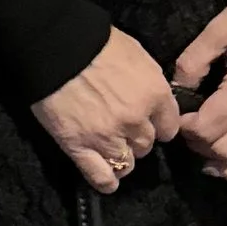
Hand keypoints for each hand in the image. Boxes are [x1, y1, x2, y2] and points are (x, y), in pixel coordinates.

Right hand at [32, 27, 181, 193]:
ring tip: (112, 149)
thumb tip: (153, 97)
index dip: (159, 125)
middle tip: (123, 128)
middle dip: (137, 138)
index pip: (169, 127)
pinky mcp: (80, 147)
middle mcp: (137, 121)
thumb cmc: (97, 42)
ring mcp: (108, 137)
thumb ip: (150, 82)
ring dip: (122, 157)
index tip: (150, 122)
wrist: (57, 46)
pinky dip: (107, 182)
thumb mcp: (137, 55)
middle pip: (147, 145)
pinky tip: (109, 182)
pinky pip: (100, 176)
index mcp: (155, 95)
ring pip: (127, 163)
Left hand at [173, 0, 226, 180]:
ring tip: (207, 154)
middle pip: (226, 149)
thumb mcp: (218, 29)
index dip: (186, 129)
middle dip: (200, 145)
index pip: (209, 128)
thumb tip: (177, 89)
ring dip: (225, 161)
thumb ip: (192, 62)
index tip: (176, 117)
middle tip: (188, 129)